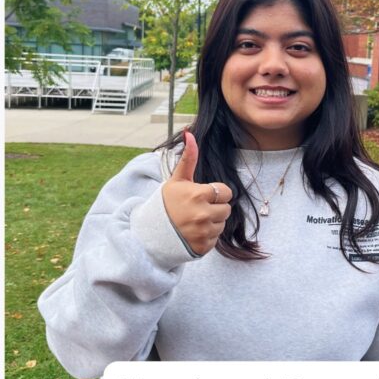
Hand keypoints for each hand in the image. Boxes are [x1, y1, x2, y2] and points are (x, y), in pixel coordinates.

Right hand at [161, 130, 232, 255]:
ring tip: (194, 220)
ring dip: (212, 222)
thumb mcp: (177, 180)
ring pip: (222, 224)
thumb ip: (188, 158)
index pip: (225, 192)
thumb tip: (189, 132)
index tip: (201, 195)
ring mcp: (204, 232)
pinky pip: (215, 238)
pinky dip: (207, 236)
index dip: (215, 193)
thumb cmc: (166, 202)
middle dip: (215, 207)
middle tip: (196, 208)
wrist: (152, 231)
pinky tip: (193, 232)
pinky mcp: (204, 246)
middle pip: (226, 209)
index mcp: (199, 195)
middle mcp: (203, 214)